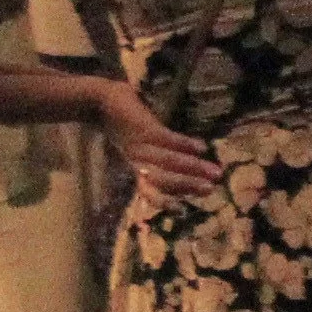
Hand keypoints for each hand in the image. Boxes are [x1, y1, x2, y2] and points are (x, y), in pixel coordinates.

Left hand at [93, 79, 220, 197]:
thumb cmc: (115, 122)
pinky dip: (185, 145)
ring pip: (170, 162)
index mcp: (133, 165)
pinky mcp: (145, 128)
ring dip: (193, 168)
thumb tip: (167, 158)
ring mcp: (141, 145)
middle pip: (165, 179)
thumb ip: (144, 153)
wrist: (96, 101)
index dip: (165, 200)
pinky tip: (202, 147)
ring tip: (214, 173)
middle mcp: (137, 160)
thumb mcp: (127, 143)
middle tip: (211, 190)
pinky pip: (168, 139)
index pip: (150, 189)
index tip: (183, 210)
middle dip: (189, 185)